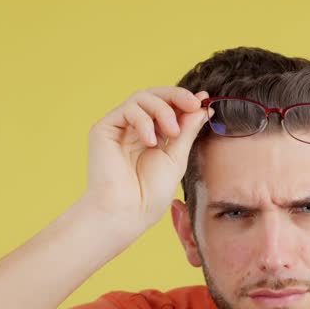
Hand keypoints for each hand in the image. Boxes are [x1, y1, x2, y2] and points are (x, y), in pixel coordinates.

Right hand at [83, 86, 212, 234]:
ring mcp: (119, 127)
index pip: (169, 107)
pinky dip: (143, 120)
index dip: (185, 100)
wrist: (127, 212)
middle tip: (194, 104)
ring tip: (173, 132)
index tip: (205, 100)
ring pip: (142, 98)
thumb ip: (187, 131)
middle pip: (155, 96)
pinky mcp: (104, 128)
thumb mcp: (177, 158)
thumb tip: (203, 108)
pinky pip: (127, 109)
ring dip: (163, 110)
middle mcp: (135, 128)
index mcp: (154, 135)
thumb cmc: (150, 194)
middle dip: (177, 96)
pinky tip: (150, 141)